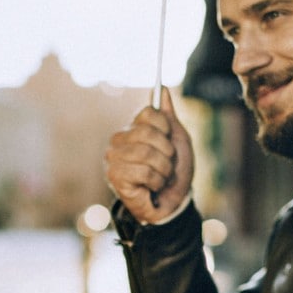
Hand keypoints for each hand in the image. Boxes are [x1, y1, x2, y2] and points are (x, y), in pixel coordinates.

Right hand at [104, 88, 194, 222]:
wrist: (174, 202)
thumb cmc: (175, 172)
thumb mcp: (178, 140)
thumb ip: (169, 116)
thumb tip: (162, 89)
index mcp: (134, 128)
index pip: (149, 113)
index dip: (166, 128)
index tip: (169, 142)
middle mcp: (119, 140)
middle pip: (148, 133)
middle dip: (167, 152)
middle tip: (167, 164)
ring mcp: (114, 158)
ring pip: (146, 153)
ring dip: (163, 169)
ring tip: (161, 177)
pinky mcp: (114, 177)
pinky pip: (143, 172)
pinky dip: (156, 182)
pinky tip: (152, 187)